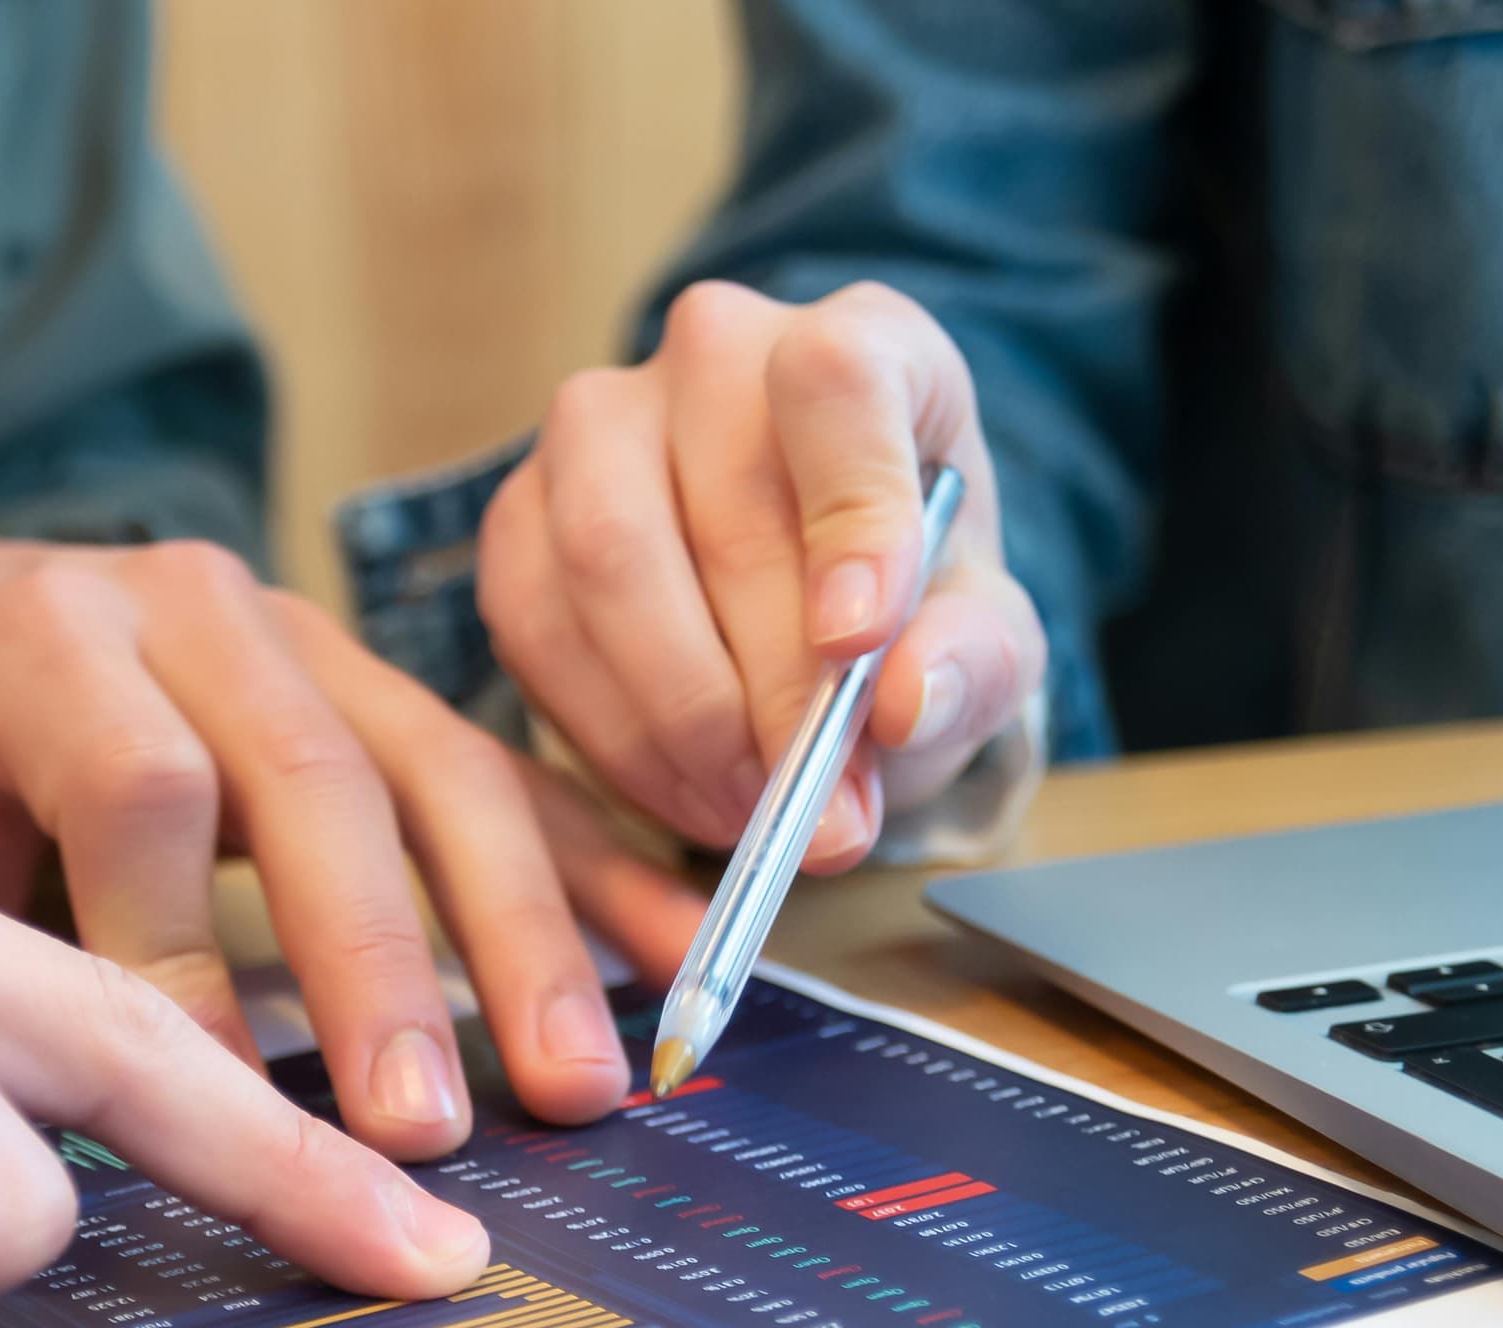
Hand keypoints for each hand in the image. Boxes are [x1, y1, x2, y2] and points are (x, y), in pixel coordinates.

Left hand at [0, 534, 708, 1156]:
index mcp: (36, 636)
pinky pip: (512, 778)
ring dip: (519, 940)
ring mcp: (309, 641)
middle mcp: (189, 610)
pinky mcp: (388, 693)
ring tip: (571, 1088)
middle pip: (312, 777)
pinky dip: (599, 871)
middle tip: (415, 1129)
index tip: (217, 1111)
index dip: (175, 953)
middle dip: (374, 967)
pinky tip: (684, 956)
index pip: (139, 783)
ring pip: (438, 773)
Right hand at [479, 280, 1045, 868]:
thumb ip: (972, 662)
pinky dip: (612, 732)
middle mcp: (717, 351)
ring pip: (606, 560)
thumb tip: (906, 701)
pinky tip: (682, 785)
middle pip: (720, 506)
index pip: (838, 381)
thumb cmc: (903, 604)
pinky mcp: (521, 511)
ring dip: (682, 718)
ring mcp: (598, 422)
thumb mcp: (980, 638)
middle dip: (770, 689)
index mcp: (865, 341)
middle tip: (817, 811)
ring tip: (751, 809)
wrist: (810, 613)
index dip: (848, 512)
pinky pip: (538, 625)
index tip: (858, 643)